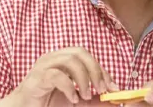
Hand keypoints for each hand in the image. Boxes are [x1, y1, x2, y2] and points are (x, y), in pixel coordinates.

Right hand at [0, 47, 118, 106]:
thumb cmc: (47, 103)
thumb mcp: (76, 101)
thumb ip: (94, 99)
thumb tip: (115, 99)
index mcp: (62, 60)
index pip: (87, 56)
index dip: (102, 70)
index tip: (114, 88)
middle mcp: (53, 58)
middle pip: (80, 52)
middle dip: (95, 70)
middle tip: (102, 90)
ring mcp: (44, 66)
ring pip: (70, 59)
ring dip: (84, 78)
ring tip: (85, 96)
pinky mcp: (36, 78)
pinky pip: (56, 75)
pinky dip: (69, 86)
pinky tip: (72, 98)